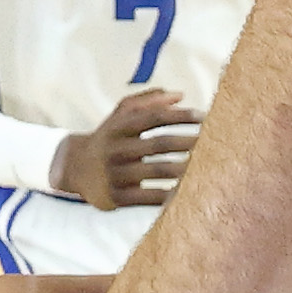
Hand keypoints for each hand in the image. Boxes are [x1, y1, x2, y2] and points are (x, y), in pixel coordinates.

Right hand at [54, 89, 195, 209]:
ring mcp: (114, 174)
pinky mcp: (115, 197)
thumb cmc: (109, 137)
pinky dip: (170, 195)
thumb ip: (148, 101)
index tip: (205, 117)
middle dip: (189, 142)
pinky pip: (148, 196)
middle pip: (159, 144)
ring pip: (157, 170)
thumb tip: (180, 95)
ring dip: (186, 168)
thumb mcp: (120, 115)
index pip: (154, 117)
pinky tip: (190, 191)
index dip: (181, 116)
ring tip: (209, 166)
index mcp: (119, 126)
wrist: (75, 168)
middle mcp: (115, 149)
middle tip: (216, 142)